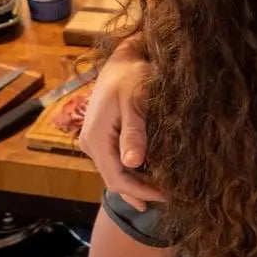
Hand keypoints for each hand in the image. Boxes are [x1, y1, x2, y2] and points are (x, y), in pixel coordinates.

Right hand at [77, 40, 162, 210]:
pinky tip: (146, 177)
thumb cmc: (131, 74)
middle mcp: (89, 142)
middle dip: (139, 192)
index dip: (141, 191)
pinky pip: (114, 161)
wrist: (122, 57)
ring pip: (113, 172)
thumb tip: (133, 163)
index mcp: (95, 137)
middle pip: (113, 179)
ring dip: (134, 184)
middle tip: (167, 199)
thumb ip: (133, 132)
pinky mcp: (100, 136)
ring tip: (158, 195)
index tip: (166, 196)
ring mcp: (93, 140)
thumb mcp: (134, 101)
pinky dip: (130, 172)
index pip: (117, 177)